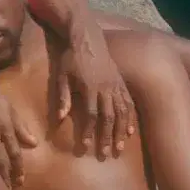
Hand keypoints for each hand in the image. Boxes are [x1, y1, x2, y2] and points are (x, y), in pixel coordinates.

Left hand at [52, 26, 134, 160]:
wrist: (86, 36)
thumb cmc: (71, 57)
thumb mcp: (62, 75)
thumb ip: (63, 96)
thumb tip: (60, 118)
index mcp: (89, 87)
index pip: (90, 115)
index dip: (89, 133)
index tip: (86, 148)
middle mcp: (105, 88)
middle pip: (108, 117)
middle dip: (107, 137)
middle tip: (106, 154)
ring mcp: (115, 85)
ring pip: (121, 112)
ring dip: (121, 131)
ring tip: (120, 147)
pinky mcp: (121, 82)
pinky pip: (128, 102)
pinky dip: (130, 117)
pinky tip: (130, 130)